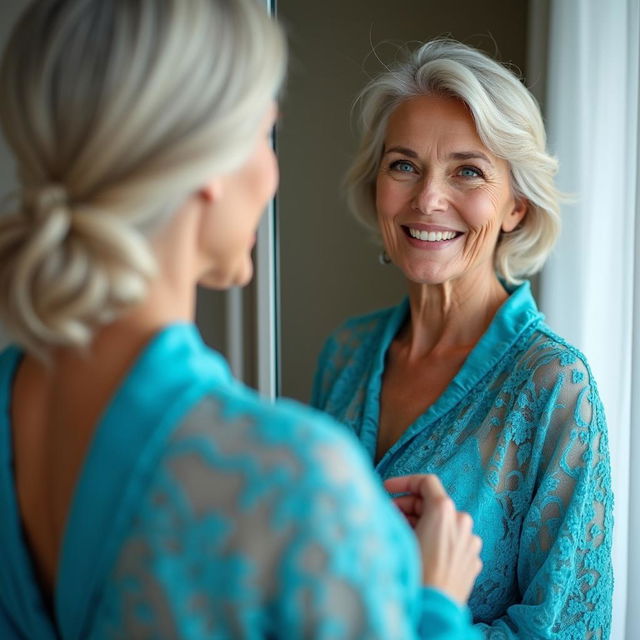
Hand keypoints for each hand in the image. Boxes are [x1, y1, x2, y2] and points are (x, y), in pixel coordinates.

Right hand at [384, 474, 482, 604]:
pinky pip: (452, 540)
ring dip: (421, 523)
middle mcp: (462, 521)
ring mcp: (470, 541)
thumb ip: (397, 515)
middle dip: (408, 506)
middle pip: (433, 502)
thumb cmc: (415, 574)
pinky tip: (420, 552)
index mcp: (445, 511)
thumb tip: (391, 508)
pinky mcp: (473, 559)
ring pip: (443, 522)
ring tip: (403, 535)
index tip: (387, 489)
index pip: (425, 482)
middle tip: (389, 516)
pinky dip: (436, 539)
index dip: (403, 482)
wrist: (434, 613)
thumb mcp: (400, 536)